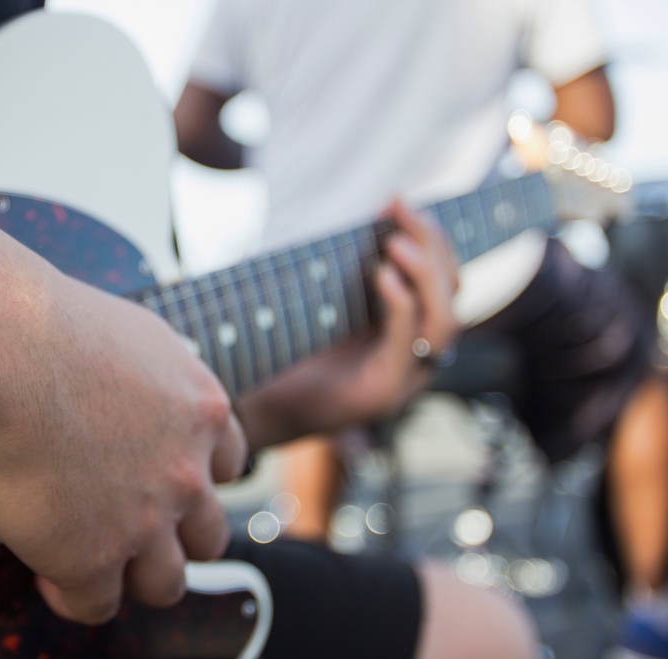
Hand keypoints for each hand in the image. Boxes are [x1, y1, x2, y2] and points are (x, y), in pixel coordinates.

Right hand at [0, 273, 246, 624]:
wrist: (2, 345)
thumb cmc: (44, 324)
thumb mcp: (134, 333)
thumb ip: (154, 369)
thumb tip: (137, 374)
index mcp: (201, 411)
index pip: (228, 465)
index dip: (196, 479)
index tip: (166, 481)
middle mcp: (185, 470)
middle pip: (207, 534)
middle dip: (174, 536)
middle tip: (135, 528)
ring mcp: (145, 520)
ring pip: (165, 582)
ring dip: (133, 577)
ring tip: (95, 561)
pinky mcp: (91, 556)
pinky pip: (95, 604)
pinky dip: (72, 595)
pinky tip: (49, 572)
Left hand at [237, 202, 458, 449]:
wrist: (258, 407)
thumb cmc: (288, 352)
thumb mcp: (327, 302)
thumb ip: (350, 270)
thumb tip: (368, 213)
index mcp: (408, 332)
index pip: (444, 280)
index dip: (430, 239)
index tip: (399, 202)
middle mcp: (416, 358)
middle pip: (451, 296)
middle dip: (433, 246)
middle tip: (401, 209)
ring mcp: (405, 380)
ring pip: (442, 323)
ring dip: (425, 276)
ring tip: (396, 242)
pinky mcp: (382, 395)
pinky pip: (406, 347)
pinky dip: (401, 307)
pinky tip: (383, 276)